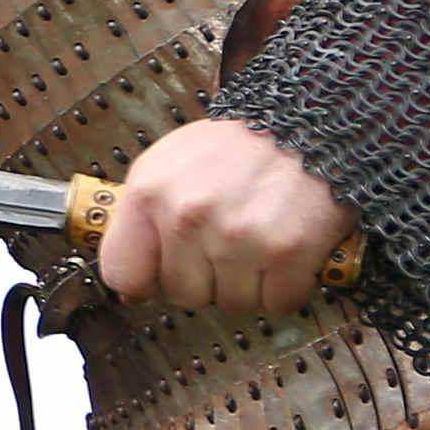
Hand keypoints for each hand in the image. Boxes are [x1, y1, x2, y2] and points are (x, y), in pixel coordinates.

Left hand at [96, 119, 358, 317]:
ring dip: (248, 283)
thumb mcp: (166, 165)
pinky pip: (277, 303)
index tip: (163, 272)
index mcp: (149, 194)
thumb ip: (141, 217)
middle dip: (206, 278)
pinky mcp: (287, 251)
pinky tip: (285, 253)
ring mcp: (238, 237)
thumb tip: (128, 279)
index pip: (123, 273)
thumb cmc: (236, 148)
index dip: (147, 279)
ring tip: (257, 240)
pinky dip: (286, 287)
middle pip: (182, 295)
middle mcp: (189, 217)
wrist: (306, 125)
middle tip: (226, 243)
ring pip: (232, 304)